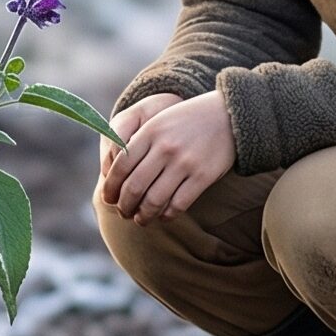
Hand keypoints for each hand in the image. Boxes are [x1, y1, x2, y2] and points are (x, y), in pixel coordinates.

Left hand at [100, 89, 234, 222]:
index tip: (107, 199)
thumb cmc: (186, 122)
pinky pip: (178, 204)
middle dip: (124, 206)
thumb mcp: (158, 122)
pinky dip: (167, 215)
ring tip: (141, 219)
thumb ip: (136, 143)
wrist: (228, 116)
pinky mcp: (203, 176)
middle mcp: (164, 147)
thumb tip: (111, 176)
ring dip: (143, 216)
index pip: (119, 167)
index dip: (110, 188)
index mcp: (149, 132)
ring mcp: (185, 162)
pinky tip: (164, 216)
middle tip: (123, 213)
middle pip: (133, 187)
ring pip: (154, 200)